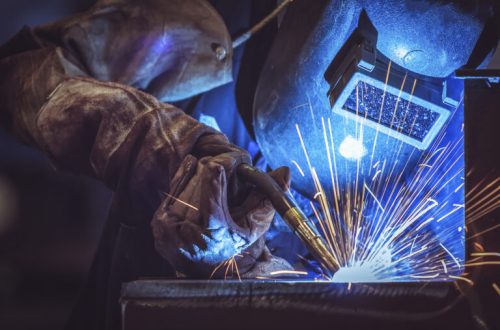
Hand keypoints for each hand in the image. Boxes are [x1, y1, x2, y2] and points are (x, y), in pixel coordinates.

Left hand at [151, 139, 291, 277]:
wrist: (205, 268)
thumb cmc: (235, 243)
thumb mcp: (254, 224)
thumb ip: (268, 196)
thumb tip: (285, 171)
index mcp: (213, 230)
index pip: (213, 178)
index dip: (226, 162)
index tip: (235, 158)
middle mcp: (187, 230)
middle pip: (200, 175)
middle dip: (216, 168)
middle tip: (227, 169)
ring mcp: (169, 226)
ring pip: (187, 178)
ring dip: (202, 175)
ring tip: (214, 183)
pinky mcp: (158, 223)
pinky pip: (173, 188)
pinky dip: (186, 181)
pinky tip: (196, 182)